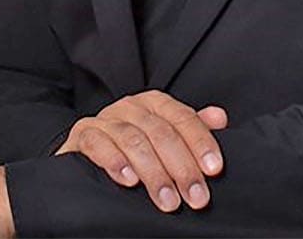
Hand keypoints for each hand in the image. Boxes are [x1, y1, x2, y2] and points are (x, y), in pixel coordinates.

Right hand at [56, 89, 227, 212]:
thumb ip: (192, 129)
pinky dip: (114, 162)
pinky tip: (128, 180)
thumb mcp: (166, 136)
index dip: (201, 143)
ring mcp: (105, 119)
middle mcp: (131, 106)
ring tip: (167, 199)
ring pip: (133, 140)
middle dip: (181, 167)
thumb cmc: (135, 147)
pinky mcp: (82, 135)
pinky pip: (98, 144)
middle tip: (194, 197)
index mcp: (155, 103)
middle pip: (161, 132)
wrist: (87, 155)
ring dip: (153, 173)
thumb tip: (220, 118)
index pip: (184, 118)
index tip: (214, 170)